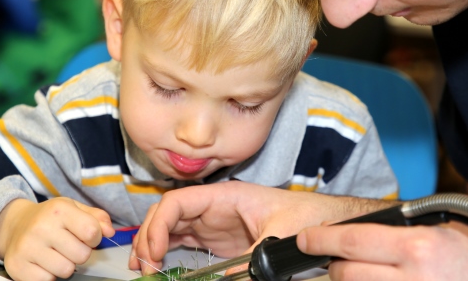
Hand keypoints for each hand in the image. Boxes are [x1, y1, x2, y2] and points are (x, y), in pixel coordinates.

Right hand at [0, 197, 114, 279]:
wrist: (14, 225)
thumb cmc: (50, 219)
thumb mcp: (74, 209)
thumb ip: (97, 218)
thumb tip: (110, 232)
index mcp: (59, 210)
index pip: (92, 232)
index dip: (94, 238)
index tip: (85, 236)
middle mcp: (41, 227)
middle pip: (82, 255)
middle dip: (80, 253)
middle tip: (67, 246)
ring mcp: (27, 248)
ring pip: (66, 270)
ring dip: (65, 265)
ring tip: (55, 254)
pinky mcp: (17, 266)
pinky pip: (47, 280)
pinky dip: (48, 274)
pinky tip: (42, 262)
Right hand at [130, 181, 390, 274]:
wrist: (324, 221)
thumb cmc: (305, 216)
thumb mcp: (279, 237)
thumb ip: (253, 259)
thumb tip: (230, 279)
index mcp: (225, 195)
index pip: (179, 202)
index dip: (159, 224)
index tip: (154, 251)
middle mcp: (213, 206)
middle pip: (167, 215)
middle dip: (149, 236)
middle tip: (144, 265)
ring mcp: (212, 222)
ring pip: (169, 228)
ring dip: (152, 244)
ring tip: (142, 267)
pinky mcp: (216, 238)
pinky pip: (181, 242)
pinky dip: (164, 251)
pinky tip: (155, 265)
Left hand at [296, 221, 467, 279]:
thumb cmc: (465, 257)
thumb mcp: (431, 234)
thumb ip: (388, 236)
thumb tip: (341, 239)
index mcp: (417, 248)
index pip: (351, 241)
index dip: (320, 240)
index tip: (305, 240)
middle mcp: (413, 279)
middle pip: (346, 274)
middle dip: (338, 266)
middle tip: (346, 261)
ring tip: (370, 276)